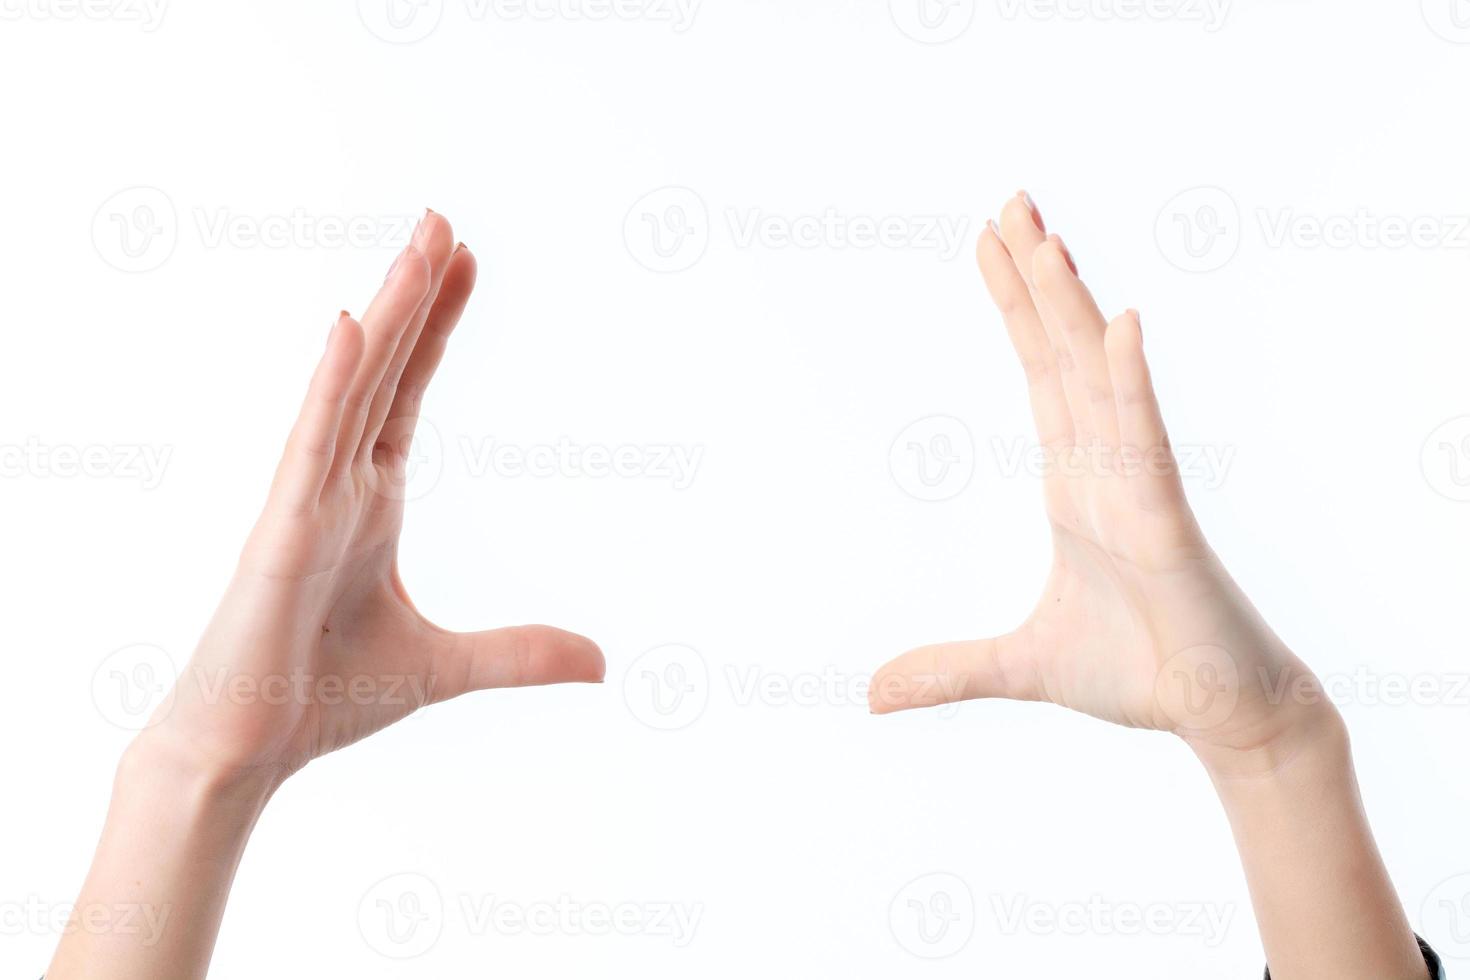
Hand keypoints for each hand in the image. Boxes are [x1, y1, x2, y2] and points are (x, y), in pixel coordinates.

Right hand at [137, 210, 603, 784]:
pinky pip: (310, 445)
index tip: (467, 263)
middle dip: (415, 294)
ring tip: (420, 241)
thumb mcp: (448, 666)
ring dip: (387, 314)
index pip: (409, 392)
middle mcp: (337, 484)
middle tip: (444, 219)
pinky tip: (354, 325)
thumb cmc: (324, 698)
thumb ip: (521, 654)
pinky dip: (332, 386)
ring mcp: (307, 500)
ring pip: (354, 388)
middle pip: (384, 370)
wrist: (250, 750)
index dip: (436, 327)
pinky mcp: (282, 532)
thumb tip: (603, 664)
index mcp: (369, 500)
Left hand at [870, 192, 1334, 771]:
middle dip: (1037, 280)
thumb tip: (873, 695)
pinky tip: (1120, 324)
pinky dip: (1131, 383)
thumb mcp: (1018, 668)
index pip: (1041, 374)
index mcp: (1076, 482)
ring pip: (1098, 379)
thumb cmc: (1137, 675)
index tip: (988, 244)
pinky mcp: (1166, 524)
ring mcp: (1137, 487)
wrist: (1215, 713)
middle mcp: (1106, 467)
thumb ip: (949, 670)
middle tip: (1010, 203)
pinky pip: (1145, 442)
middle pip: (1065, 354)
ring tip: (1042, 236)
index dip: (1016, 309)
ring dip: (1071, 308)